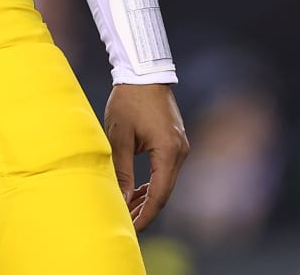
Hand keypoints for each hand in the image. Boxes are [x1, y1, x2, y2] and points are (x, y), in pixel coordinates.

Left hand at [103, 82, 188, 230]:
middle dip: (146, 210)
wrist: (144, 72)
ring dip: (149, 197)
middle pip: (165, 192)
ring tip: (128, 210)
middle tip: (127, 223)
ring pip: (166, 182)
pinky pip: (166, 170)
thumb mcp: (119, 137)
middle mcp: (180, 151)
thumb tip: (122, 200)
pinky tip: (138, 191)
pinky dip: (153, 182)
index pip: (159, 195)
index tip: (131, 228)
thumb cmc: (129, 101)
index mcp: (168, 151)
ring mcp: (180, 147)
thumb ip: (122, 171)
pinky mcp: (176, 142)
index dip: (145, 215)